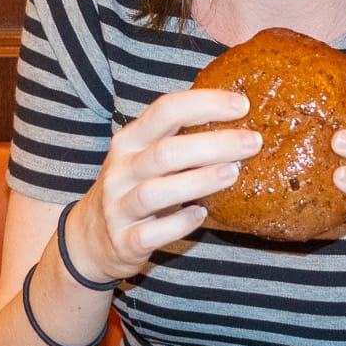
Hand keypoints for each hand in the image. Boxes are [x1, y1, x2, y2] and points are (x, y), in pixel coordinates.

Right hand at [68, 90, 259, 280]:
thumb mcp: (145, 155)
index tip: (242, 105)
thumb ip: (179, 138)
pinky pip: (152, 233)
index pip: (166, 110)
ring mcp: (119, 207)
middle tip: (253, 142)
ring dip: (198, 181)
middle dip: (213, 144)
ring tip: (233, 173)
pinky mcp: (125, 241)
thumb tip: (238, 116)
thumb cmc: (134, 187)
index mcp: (129, 141)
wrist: (91, 238)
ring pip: (156, 191)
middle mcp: (121, 170)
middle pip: (166, 152)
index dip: (205, 104)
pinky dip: (178, 224)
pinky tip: (202, 214)